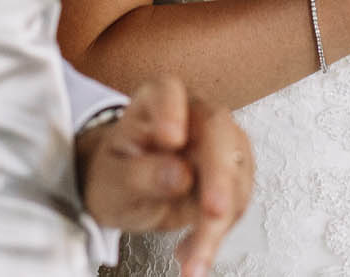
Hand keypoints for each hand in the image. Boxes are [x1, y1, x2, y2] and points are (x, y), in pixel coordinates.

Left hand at [78, 76, 254, 276]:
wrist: (125, 193)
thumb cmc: (114, 175)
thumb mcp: (113, 178)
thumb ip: (141, 173)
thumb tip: (180, 174)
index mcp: (156, 101)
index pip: (168, 91)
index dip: (173, 110)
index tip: (171, 139)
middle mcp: (193, 115)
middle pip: (219, 132)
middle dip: (221, 176)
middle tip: (214, 211)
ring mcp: (217, 143)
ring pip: (236, 173)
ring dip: (221, 221)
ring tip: (192, 258)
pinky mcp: (230, 175)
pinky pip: (236, 203)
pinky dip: (219, 234)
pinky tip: (193, 254)